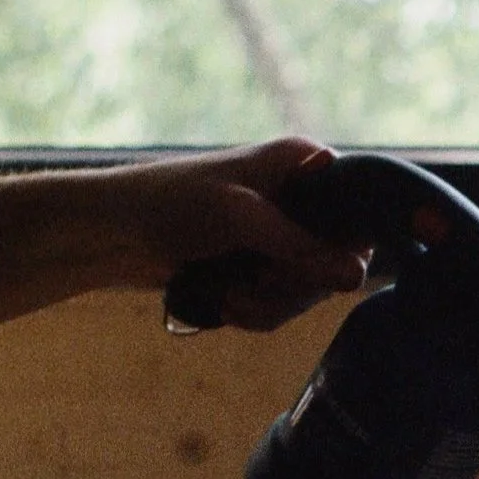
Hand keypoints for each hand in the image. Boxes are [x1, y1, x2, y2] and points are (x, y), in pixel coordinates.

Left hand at [91, 136, 367, 330]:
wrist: (116, 228)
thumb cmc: (173, 201)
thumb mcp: (240, 218)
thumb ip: (300, 246)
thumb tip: (359, 275)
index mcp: (307, 166)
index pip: (362, 212)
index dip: (344, 249)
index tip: (302, 266)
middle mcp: (304, 200)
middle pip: (340, 263)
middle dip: (294, 286)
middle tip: (256, 282)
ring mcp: (286, 236)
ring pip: (311, 291)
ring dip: (269, 304)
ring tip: (229, 296)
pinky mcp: (265, 267)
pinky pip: (284, 304)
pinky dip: (255, 312)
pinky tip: (225, 303)